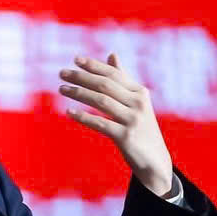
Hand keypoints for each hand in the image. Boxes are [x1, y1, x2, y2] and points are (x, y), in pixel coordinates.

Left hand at [58, 52, 173, 196]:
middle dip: (82, 77)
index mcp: (140, 92)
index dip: (94, 66)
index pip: (113, 74)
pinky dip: (83, 117)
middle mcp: (138, 103)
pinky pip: (100, 123)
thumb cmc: (141, 128)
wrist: (155, 161)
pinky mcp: (126, 137)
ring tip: (62, 89)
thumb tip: (112, 54)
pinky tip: (69, 112)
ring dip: (79, 93)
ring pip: (101, 101)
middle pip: (105, 85)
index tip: (75, 59)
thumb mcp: (135, 102)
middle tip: (61, 73)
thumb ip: (123, 80)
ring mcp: (133, 120)